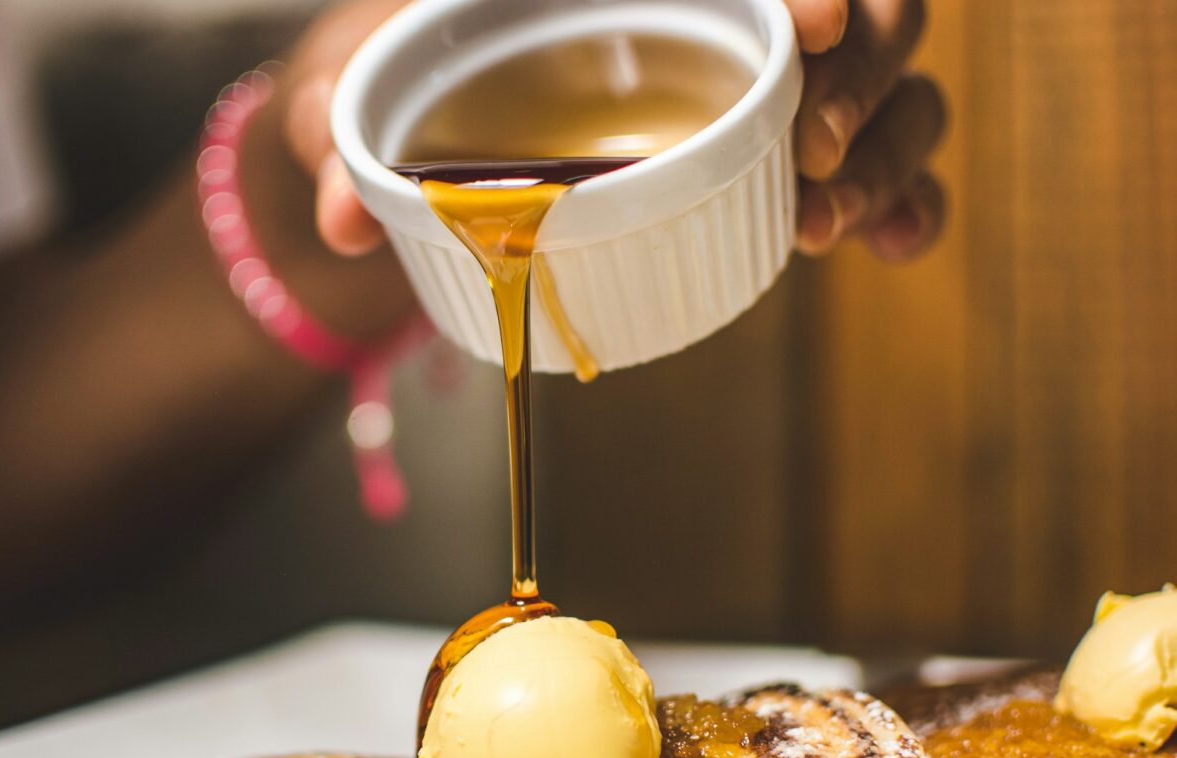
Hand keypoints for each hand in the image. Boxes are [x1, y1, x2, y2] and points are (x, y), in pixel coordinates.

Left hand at [286, 0, 944, 262]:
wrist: (410, 116)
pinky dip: (904, 202)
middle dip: (870, 64)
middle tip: (817, 143)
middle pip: (869, 0)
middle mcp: (718, 4)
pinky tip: (882, 247)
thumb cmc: (391, 71)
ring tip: (824, 223)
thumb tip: (345, 217)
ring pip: (895, 81)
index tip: (814, 19)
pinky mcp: (779, 151)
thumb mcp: (353, 79)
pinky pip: (882, 163)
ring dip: (889, 145)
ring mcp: (761, 79)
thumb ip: (339, 127)